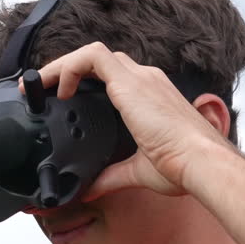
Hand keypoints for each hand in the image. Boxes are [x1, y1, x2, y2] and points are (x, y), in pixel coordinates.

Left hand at [22, 42, 234, 199]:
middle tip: (45, 91)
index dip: (87, 82)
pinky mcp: (131, 83)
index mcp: (151, 98)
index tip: (63, 98)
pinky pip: (92, 58)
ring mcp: (140, 79)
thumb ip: (111, 176)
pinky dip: (69, 66)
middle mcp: (146, 81)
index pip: (114, 77)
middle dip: (69, 71)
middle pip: (101, 61)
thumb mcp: (139, 171)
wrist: (203, 162)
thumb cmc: (184, 167)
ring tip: (41, 84)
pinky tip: (59, 89)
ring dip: (64, 65)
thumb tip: (89, 189)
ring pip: (93, 54)